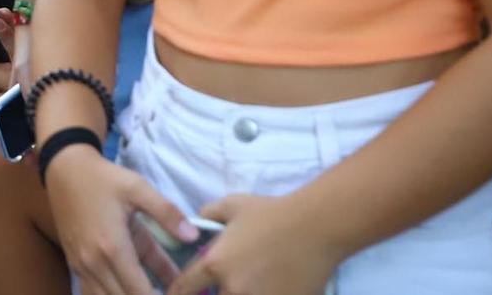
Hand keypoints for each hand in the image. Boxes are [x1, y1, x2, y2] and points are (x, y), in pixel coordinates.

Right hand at [47, 146, 198, 294]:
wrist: (65, 170)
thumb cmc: (103, 179)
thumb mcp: (138, 187)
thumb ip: (167, 212)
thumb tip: (193, 236)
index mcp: (112, 247)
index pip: (140, 292)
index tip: (177, 294)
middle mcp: (94, 263)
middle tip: (169, 292)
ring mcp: (82, 266)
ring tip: (151, 290)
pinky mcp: (75, 265)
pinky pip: (92, 293)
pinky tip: (127, 288)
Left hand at [167, 194, 341, 294]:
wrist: (316, 227)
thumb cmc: (272, 213)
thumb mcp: (232, 205)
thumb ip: (208, 214)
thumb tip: (197, 220)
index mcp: (216, 264)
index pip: (184, 287)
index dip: (175, 293)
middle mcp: (234, 288)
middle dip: (216, 292)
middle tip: (225, 283)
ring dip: (237, 294)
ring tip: (251, 282)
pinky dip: (265, 294)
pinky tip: (270, 287)